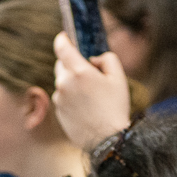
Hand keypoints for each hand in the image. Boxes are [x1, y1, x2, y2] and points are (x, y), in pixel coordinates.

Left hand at [53, 32, 130, 149]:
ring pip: (62, 83)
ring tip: (90, 95)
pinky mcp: (58, 113)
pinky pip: (62, 99)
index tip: (65, 37)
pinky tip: (85, 107)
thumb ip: (105, 58)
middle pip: (61, 65)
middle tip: (88, 73)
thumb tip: (92, 60)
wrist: (107, 140)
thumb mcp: (118, 76)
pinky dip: (70, 98)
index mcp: (79, 72)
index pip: (62, 47)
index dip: (62, 39)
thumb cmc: (115, 107)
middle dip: (71, 64)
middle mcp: (64, 85)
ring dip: (71, 83)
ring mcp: (59, 100)